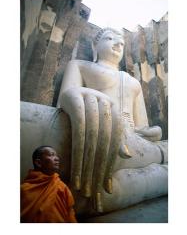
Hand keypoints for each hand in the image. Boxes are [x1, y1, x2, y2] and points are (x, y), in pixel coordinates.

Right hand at [60, 87, 122, 211]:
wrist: (69, 94)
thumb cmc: (86, 113)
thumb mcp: (101, 124)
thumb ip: (114, 138)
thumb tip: (127, 156)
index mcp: (114, 107)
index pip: (116, 139)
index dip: (111, 163)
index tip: (106, 185)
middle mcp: (105, 101)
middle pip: (105, 140)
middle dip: (99, 167)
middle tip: (93, 189)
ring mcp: (90, 98)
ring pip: (92, 136)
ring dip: (87, 163)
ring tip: (83, 184)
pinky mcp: (74, 98)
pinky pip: (78, 129)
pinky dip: (78, 151)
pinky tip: (76, 168)